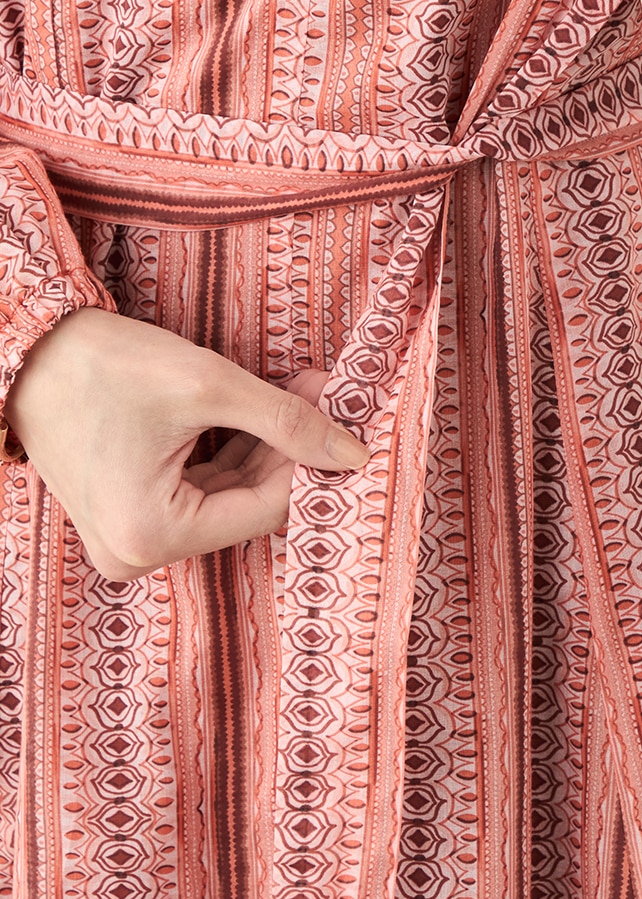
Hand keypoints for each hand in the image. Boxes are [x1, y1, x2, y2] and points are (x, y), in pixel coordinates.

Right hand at [5, 308, 368, 579]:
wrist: (27, 347)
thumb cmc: (106, 365)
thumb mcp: (208, 386)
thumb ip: (287, 422)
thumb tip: (353, 454)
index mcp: (151, 535)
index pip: (265, 508)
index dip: (309, 459)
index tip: (339, 411)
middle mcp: (136, 551)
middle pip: (246, 503)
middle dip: (289, 446)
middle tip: (323, 389)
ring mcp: (128, 536)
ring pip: (227, 494)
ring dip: (264, 444)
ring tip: (300, 388)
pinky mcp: (127, 511)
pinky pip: (197, 488)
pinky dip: (230, 449)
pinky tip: (260, 408)